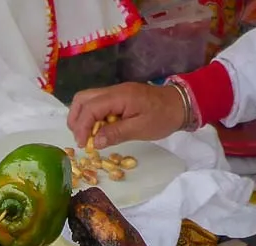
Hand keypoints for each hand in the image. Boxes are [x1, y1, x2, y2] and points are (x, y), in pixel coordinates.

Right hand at [67, 83, 185, 148]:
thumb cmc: (162, 117)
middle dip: (76, 120)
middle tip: (81, 139)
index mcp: (118, 96)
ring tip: (88, 136)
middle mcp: (113, 90)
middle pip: (82, 99)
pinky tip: (98, 130)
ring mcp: (115, 92)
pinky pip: (97, 103)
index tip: (83, 145)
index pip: (90, 108)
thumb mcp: (140, 129)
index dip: (82, 127)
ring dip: (82, 118)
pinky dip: (91, 117)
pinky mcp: (118, 97)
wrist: (180, 104)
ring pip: (87, 100)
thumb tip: (95, 142)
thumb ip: (116, 133)